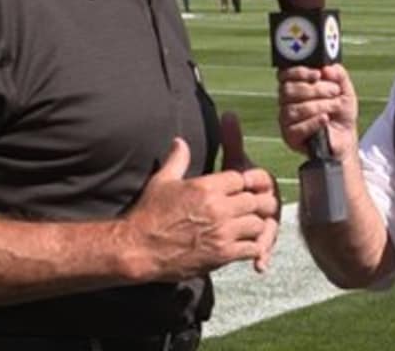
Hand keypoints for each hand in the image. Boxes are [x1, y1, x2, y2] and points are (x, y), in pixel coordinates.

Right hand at [121, 136, 280, 281]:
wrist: (136, 250)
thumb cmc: (147, 215)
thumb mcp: (161, 182)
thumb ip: (177, 160)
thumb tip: (180, 141)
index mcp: (206, 187)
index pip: (242, 178)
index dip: (242, 185)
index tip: (237, 192)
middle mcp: (218, 208)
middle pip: (255, 200)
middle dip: (253, 204)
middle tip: (247, 210)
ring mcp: (222, 232)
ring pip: (257, 224)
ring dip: (254, 226)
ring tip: (245, 228)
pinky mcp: (222, 254)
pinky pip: (252, 248)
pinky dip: (251, 247)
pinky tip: (242, 246)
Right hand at [277, 64, 359, 161]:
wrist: (346, 137)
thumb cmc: (341, 112)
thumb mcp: (344, 89)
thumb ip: (338, 75)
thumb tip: (327, 68)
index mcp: (295, 86)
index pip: (284, 75)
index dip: (299, 72)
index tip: (318, 74)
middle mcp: (286, 102)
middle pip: (288, 91)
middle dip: (315, 90)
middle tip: (334, 91)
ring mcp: (286, 120)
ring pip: (293, 109)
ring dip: (318, 106)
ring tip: (335, 106)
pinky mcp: (290, 137)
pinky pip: (295, 128)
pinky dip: (313, 122)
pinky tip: (325, 119)